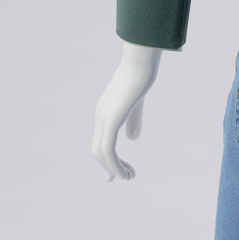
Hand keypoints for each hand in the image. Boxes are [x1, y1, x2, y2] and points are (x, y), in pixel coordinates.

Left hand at [91, 41, 164, 181]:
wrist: (140, 61)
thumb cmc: (141, 77)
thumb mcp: (138, 103)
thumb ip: (134, 120)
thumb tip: (132, 139)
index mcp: (105, 112)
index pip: (100, 141)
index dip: (108, 160)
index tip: (120, 175)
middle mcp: (100, 116)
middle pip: (97, 151)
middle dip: (111, 168)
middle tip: (128, 178)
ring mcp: (104, 118)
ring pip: (101, 153)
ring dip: (115, 170)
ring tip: (129, 178)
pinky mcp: (111, 119)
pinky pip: (108, 149)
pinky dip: (115, 165)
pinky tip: (126, 173)